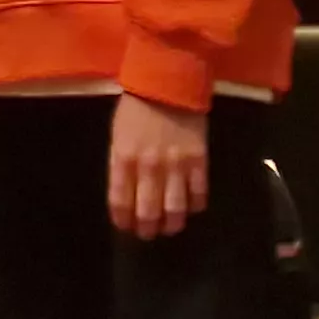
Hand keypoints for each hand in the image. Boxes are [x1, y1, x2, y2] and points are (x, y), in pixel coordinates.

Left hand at [110, 92, 211, 238]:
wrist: (168, 84)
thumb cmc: (137, 108)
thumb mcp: (118, 135)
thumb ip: (121, 164)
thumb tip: (126, 192)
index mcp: (123, 159)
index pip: (120, 201)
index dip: (123, 220)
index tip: (126, 227)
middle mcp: (148, 167)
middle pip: (148, 210)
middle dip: (147, 228)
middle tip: (149, 234)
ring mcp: (175, 165)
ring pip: (175, 208)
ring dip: (172, 224)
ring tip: (170, 228)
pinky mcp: (199, 160)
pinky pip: (199, 192)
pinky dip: (195, 205)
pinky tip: (192, 208)